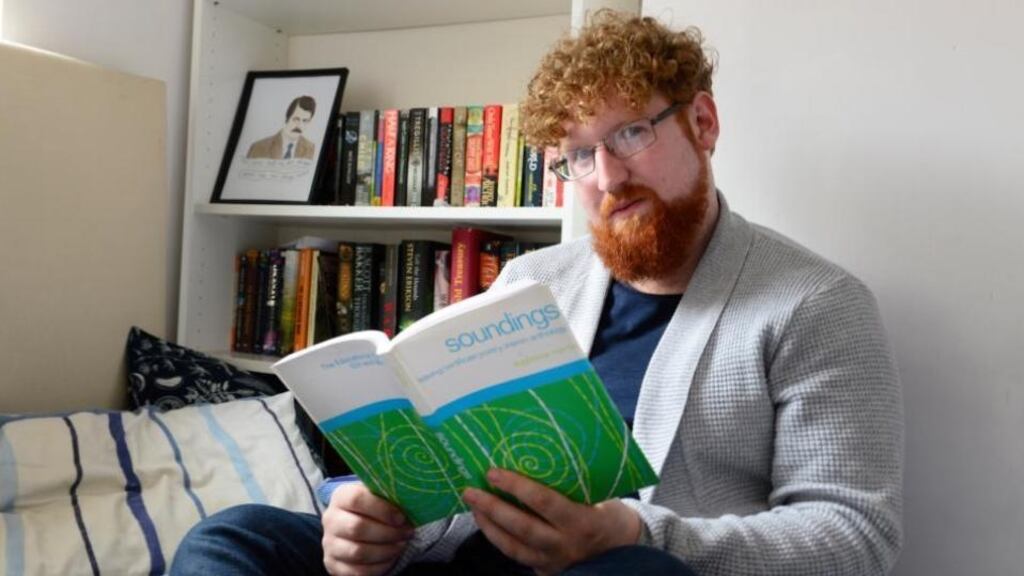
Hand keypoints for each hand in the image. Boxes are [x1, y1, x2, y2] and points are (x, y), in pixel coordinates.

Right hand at [321, 482, 414, 575]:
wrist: (355, 525)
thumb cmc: (373, 509)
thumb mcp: (378, 496)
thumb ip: (389, 497)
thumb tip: (411, 504)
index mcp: (341, 497)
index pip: (357, 499)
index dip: (382, 509)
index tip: (402, 517)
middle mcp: (331, 520)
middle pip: (357, 528)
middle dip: (388, 533)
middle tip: (406, 533)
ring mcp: (330, 544)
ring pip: (358, 552)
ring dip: (386, 550)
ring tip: (401, 545)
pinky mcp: (334, 565)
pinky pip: (358, 571)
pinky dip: (379, 566)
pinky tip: (391, 558)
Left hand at [462, 469, 640, 575]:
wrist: (624, 551)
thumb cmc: (609, 515)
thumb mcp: (599, 497)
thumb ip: (572, 484)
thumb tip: (538, 453)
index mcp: (581, 521)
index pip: (543, 502)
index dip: (516, 486)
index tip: (494, 472)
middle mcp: (565, 545)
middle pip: (521, 526)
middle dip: (492, 507)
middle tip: (471, 490)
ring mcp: (553, 561)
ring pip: (513, 546)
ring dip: (489, 524)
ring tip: (473, 505)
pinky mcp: (545, 570)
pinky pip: (516, 556)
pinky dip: (498, 539)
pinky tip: (487, 523)